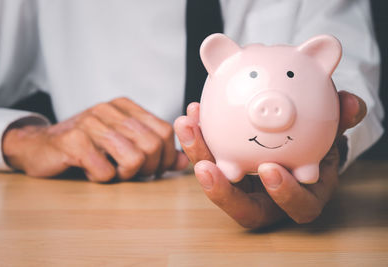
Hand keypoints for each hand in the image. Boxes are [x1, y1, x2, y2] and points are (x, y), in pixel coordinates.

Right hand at [3, 97, 188, 181]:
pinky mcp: (73, 141)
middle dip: (148, 168)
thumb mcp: (123, 143)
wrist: (40, 146)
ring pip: (134, 158)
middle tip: (131, 173)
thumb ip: (154, 150)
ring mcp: (90, 123)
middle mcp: (109, 109)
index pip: (164, 131)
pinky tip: (90, 170)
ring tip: (112, 171)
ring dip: (126, 175)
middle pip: (152, 145)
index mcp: (125, 106)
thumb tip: (183, 161)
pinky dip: (103, 179)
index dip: (164, 156)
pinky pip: (106, 171)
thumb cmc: (87, 147)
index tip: (152, 168)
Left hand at [174, 91, 365, 227]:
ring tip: (188, 126)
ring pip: (216, 179)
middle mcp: (267, 197)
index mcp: (301, 194)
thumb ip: (341, 120)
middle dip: (220, 189)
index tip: (270, 170)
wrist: (295, 139)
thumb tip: (352, 103)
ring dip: (198, 154)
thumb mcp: (331, 132)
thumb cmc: (316, 142)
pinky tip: (193, 111)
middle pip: (240, 204)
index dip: (283, 194)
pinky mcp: (224, 167)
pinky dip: (199, 136)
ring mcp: (242, 185)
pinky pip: (208, 155)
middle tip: (205, 167)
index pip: (296, 206)